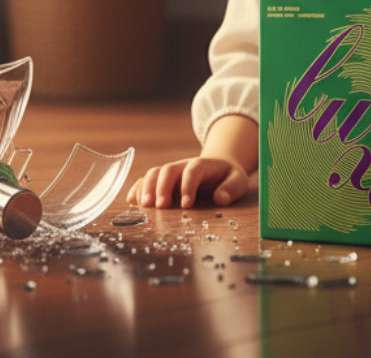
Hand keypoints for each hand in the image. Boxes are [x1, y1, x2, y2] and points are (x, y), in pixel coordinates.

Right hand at [126, 156, 250, 209]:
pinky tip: (132, 201)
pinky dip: (138, 188)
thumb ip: (231, 189)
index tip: (186, 205)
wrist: (218, 167)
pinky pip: (147, 180)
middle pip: (168, 170)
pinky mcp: (163, 180)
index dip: (188, 186)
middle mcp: (183, 165)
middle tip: (159, 207)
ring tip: (144, 206)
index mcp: (202, 164)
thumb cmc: (228, 177)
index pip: (193, 170)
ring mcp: (171, 172)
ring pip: (154, 173)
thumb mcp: (238, 180)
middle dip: (162, 187)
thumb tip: (221, 199)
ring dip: (147, 188)